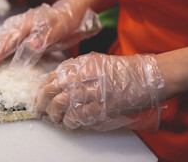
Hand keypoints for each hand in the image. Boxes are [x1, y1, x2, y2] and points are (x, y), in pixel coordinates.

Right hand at [0, 0, 100, 73]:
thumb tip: (30, 45)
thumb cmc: (66, 19)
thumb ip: (45, 36)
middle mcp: (19, 25)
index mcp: (27, 24)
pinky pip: (7, 41)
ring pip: (1, 40)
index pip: (8, 41)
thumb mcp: (59, 28)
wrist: (73, 11)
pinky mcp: (23, 33)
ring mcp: (20, 28)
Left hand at [35, 52, 164, 131]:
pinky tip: (70, 123)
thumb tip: (57, 85)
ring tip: (55, 118)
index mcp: (81, 63)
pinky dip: (70, 121)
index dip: (41, 89)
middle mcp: (84, 74)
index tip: (38, 98)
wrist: (149, 76)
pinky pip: (78, 115)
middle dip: (42, 103)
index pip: (52, 76)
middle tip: (41, 111)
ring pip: (61, 102)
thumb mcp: (96, 63)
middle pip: (52, 89)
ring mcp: (93, 89)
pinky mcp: (103, 105)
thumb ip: (77, 72)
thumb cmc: (123, 71)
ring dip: (54, 113)